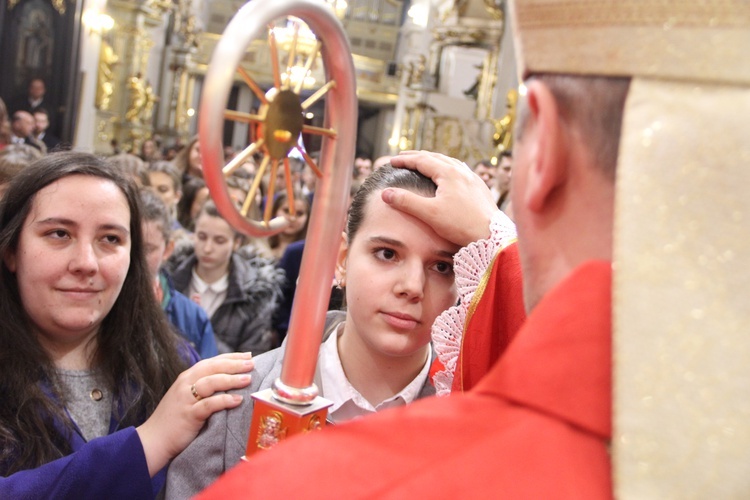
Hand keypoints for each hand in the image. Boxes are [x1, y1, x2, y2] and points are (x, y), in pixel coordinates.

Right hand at [136, 352, 253, 475]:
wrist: (153, 440)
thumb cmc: (174, 419)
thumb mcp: (187, 397)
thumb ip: (203, 387)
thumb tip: (230, 381)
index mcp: (187, 377)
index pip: (212, 361)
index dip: (231, 357)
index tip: (248, 355)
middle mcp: (185, 384)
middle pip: (213, 368)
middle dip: (234, 364)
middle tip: (252, 363)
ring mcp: (185, 399)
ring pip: (211, 382)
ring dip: (231, 379)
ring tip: (248, 379)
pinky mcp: (188, 415)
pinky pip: (208, 404)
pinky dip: (224, 401)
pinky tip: (237, 400)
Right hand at [385, 151, 498, 246]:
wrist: (491, 235)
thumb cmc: (460, 224)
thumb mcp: (429, 214)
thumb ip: (407, 202)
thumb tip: (386, 193)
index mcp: (448, 173)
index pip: (422, 160)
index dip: (405, 160)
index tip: (391, 161)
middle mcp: (462, 171)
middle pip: (436, 157)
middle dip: (418, 157)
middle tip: (403, 157)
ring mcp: (473, 178)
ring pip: (450, 162)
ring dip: (434, 160)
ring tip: (424, 162)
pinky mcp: (480, 187)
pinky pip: (460, 170)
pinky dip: (447, 168)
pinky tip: (448, 174)